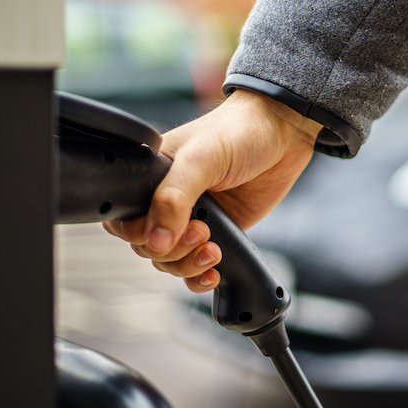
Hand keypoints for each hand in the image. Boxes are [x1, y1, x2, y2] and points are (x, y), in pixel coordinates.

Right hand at [103, 89, 322, 292]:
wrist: (283, 134)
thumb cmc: (239, 131)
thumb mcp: (202, 159)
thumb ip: (174, 198)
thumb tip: (156, 240)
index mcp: (151, 177)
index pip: (123, 219)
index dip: (139, 234)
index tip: (166, 232)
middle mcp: (167, 200)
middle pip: (147, 247)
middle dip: (172, 249)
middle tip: (202, 230)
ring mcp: (192, 218)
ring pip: (170, 261)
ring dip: (188, 264)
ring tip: (213, 248)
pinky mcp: (217, 232)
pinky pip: (195, 267)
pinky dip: (199, 276)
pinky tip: (213, 271)